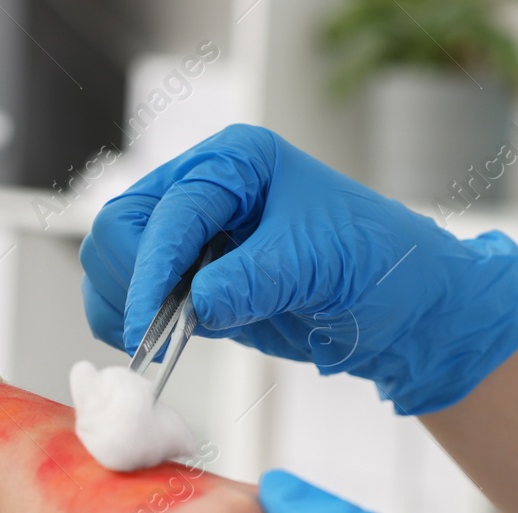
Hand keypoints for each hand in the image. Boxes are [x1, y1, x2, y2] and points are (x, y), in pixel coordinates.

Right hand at [79, 124, 517, 413]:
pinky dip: (132, 324)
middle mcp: (205, 189)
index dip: (150, 270)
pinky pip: (129, 296)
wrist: (403, 310)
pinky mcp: (189, 280)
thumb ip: (256, 279)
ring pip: (114, 261)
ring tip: (165, 340)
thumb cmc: (378, 265)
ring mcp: (192, 236)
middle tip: (155, 335)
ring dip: (124, 305)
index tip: (144, 326)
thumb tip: (196, 302)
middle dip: (131, 282)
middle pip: (122, 227)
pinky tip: (161, 344)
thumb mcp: (320, 265)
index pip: (170, 211)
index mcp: (236, 163)